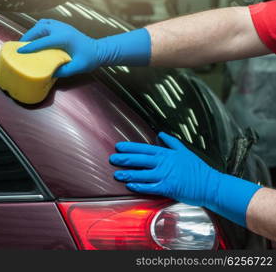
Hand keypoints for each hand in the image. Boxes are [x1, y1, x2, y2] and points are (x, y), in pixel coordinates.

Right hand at [18, 19, 101, 76]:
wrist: (99, 50)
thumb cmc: (90, 59)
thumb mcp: (78, 68)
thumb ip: (63, 71)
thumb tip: (48, 73)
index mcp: (64, 38)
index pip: (43, 41)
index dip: (30, 46)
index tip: (20, 51)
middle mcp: (62, 29)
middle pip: (40, 28)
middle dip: (28, 36)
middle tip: (21, 46)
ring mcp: (62, 26)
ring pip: (42, 23)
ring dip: (33, 31)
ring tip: (27, 41)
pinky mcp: (63, 27)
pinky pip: (47, 23)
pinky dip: (39, 28)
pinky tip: (37, 37)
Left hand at [109, 132, 261, 226]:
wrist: (210, 185)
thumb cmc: (197, 169)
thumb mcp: (184, 151)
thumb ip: (171, 142)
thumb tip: (161, 134)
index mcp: (167, 154)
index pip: (144, 149)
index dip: (130, 148)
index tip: (119, 147)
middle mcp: (164, 163)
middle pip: (140, 160)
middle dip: (125, 159)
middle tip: (112, 159)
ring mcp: (166, 175)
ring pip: (142, 174)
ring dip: (128, 174)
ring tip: (116, 174)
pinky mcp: (168, 188)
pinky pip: (150, 187)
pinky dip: (139, 186)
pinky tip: (130, 185)